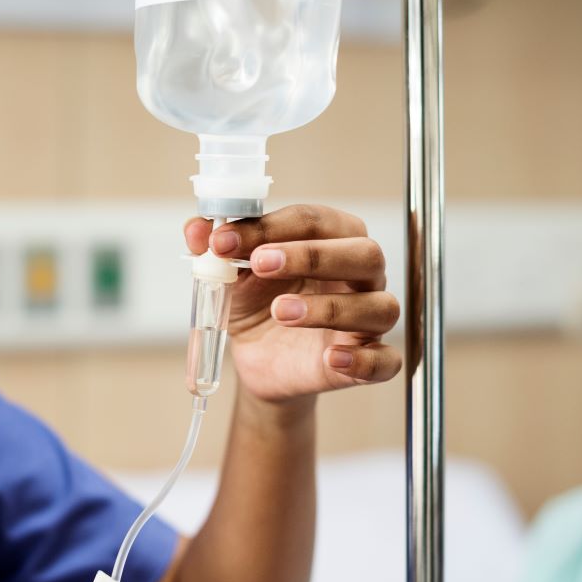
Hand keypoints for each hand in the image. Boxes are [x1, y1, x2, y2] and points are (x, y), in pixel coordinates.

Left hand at [185, 205, 401, 405]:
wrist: (259, 361)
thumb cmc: (258, 305)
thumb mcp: (231, 276)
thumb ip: (216, 249)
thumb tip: (195, 228)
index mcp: (333, 240)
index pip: (316, 220)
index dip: (270, 227)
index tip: (223, 241)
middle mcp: (361, 275)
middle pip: (364, 254)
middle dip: (312, 255)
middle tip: (260, 264)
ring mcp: (368, 319)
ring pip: (378, 307)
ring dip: (329, 307)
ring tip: (280, 312)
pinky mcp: (367, 361)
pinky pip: (386, 361)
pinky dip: (363, 361)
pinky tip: (330, 359)